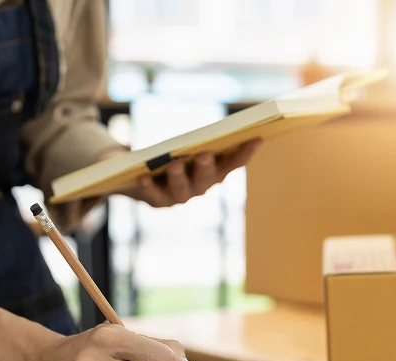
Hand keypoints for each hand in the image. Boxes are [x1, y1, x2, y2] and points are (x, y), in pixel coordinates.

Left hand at [111, 139, 261, 207]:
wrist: (139, 175)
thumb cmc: (170, 153)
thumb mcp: (185, 144)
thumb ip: (198, 138)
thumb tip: (212, 123)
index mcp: (214, 172)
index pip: (233, 163)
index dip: (245, 153)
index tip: (257, 138)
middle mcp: (201, 187)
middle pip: (207, 179)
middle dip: (206, 167)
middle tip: (204, 154)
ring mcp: (179, 197)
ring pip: (181, 190)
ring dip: (179, 178)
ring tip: (174, 165)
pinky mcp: (157, 202)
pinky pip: (153, 195)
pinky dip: (149, 187)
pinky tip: (143, 177)